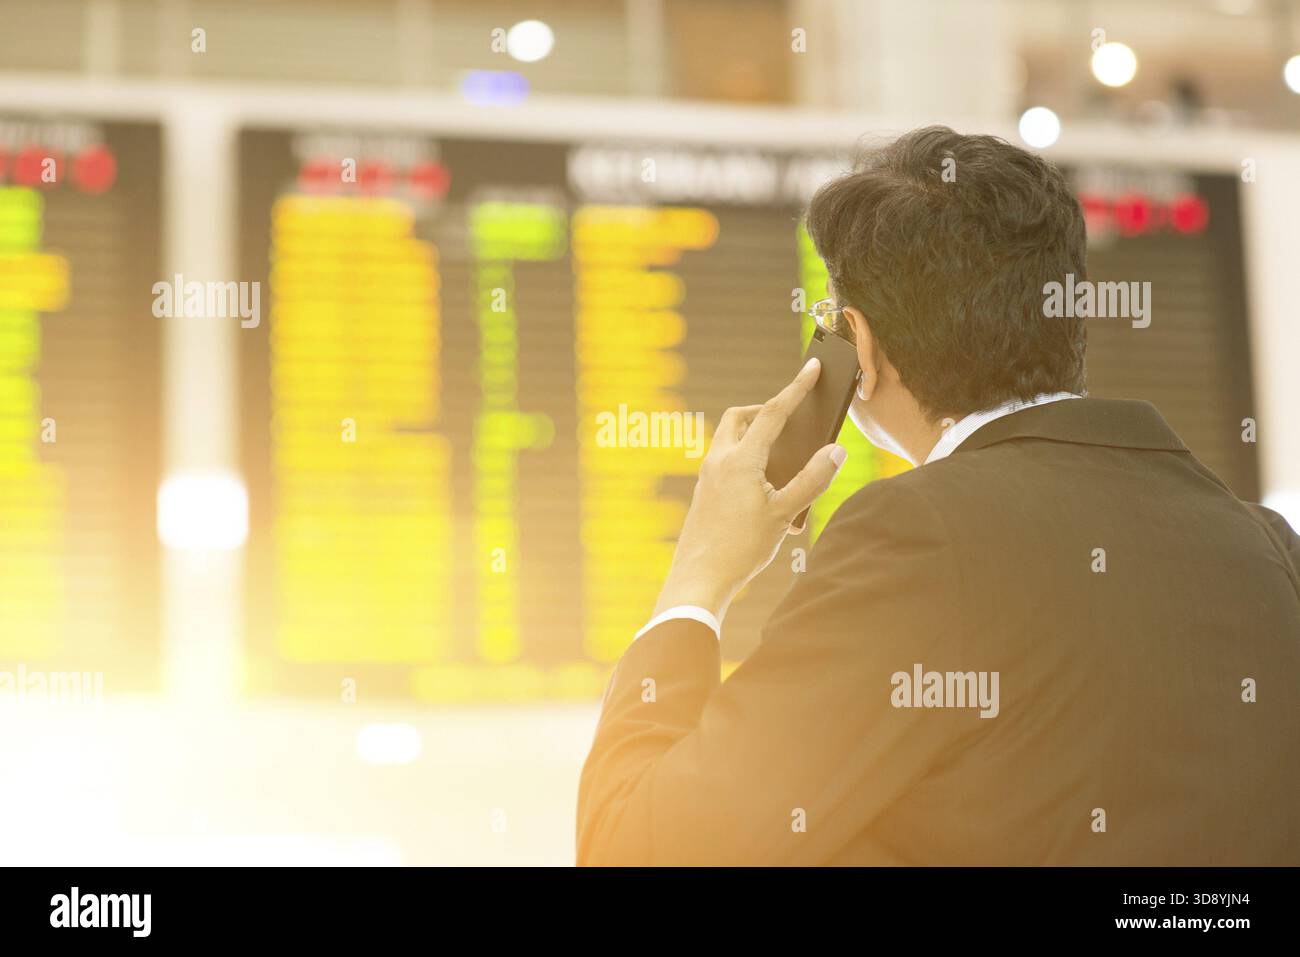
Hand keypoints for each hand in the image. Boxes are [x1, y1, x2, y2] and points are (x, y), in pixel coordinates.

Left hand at [652, 357, 847, 621]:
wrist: (699, 579)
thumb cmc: (741, 548)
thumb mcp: (785, 514)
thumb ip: (812, 480)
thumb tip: (835, 451)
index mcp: (741, 459)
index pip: (774, 412)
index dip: (796, 388)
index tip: (812, 367)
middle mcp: (719, 460)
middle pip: (741, 417)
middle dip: (766, 410)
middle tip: (791, 419)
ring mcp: (707, 475)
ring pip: (729, 438)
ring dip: (754, 434)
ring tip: (781, 456)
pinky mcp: (703, 491)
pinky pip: (724, 460)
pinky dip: (744, 457)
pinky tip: (762, 486)